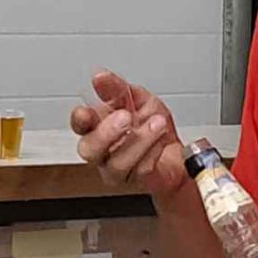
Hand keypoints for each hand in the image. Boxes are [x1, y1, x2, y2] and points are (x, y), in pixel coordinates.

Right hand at [71, 69, 185, 198]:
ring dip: (139, 139)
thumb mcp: (138, 99)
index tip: (87, 111)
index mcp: (98, 127)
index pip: (79, 125)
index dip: (80, 119)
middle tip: (126, 117)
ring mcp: (116, 169)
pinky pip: (140, 169)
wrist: (178, 152)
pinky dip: (153, 150)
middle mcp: (103, 151)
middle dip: (106, 132)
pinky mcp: (135, 181)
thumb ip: (117, 88)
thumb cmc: (154, 126)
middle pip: (89, 149)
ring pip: (117, 162)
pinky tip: (161, 139)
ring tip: (157, 123)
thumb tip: (100, 76)